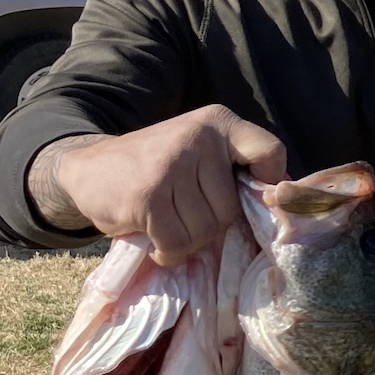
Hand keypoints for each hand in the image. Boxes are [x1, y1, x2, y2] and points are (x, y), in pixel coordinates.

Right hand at [50, 106, 285, 264]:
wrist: (89, 168)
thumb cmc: (159, 169)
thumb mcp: (201, 153)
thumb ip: (239, 168)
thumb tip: (285, 203)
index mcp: (218, 122)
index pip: (270, 152)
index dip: (268, 184)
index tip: (249, 196)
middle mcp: (197, 137)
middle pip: (233, 209)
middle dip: (212, 225)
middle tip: (184, 213)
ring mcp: (171, 165)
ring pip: (205, 231)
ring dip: (187, 241)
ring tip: (167, 222)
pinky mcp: (148, 196)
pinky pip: (177, 244)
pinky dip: (168, 252)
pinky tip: (155, 237)